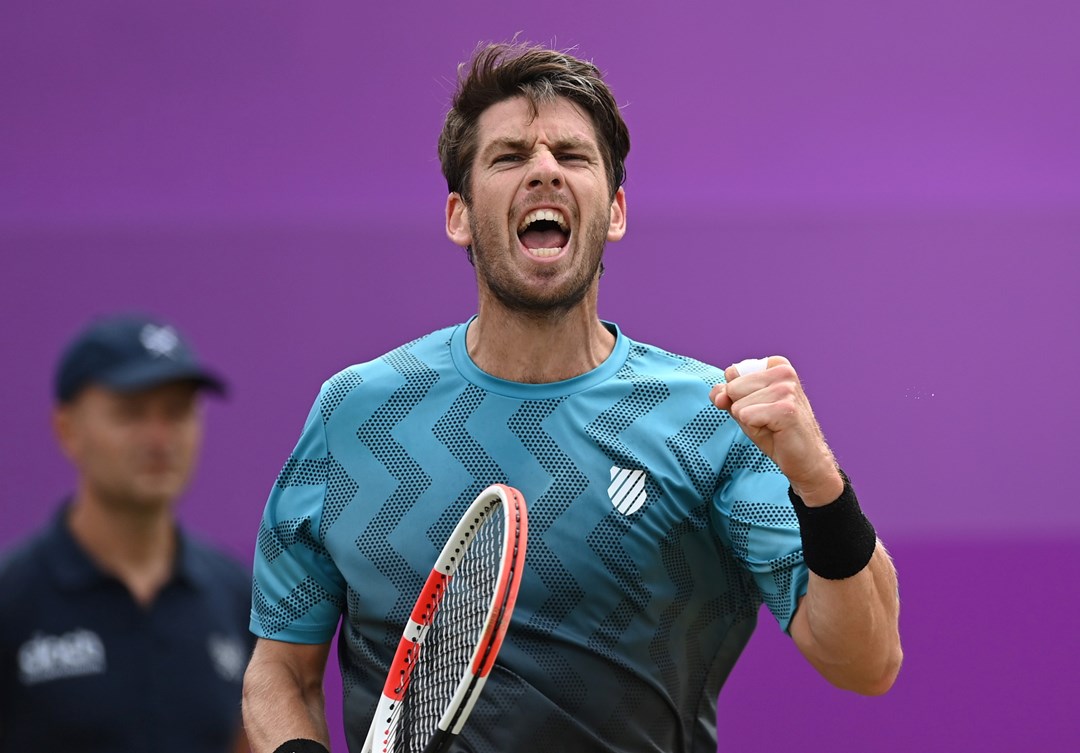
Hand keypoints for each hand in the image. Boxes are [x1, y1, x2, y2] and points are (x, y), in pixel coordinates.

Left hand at [709, 356, 841, 505]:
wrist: (804, 460)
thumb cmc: (774, 432)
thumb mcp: (744, 408)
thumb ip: (725, 395)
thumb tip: (718, 396)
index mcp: (776, 365)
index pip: (732, 374)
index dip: (738, 397)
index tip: (761, 407)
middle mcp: (784, 371)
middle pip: (733, 388)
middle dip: (743, 409)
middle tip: (767, 420)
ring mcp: (786, 389)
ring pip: (738, 405)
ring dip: (750, 422)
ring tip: (772, 426)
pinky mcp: (785, 408)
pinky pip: (746, 416)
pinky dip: (754, 429)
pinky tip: (776, 432)